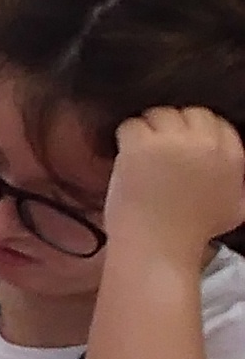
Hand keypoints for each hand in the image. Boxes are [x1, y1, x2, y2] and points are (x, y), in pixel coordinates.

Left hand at [107, 107, 244, 262]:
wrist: (159, 246)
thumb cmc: (194, 231)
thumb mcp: (235, 205)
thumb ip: (236, 178)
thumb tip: (231, 163)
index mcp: (232, 156)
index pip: (215, 122)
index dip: (196, 131)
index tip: (183, 144)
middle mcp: (206, 144)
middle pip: (188, 113)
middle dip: (173, 126)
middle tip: (159, 147)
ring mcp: (173, 142)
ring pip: (158, 114)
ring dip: (148, 130)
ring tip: (142, 153)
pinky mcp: (142, 145)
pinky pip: (131, 125)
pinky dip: (125, 139)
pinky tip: (127, 157)